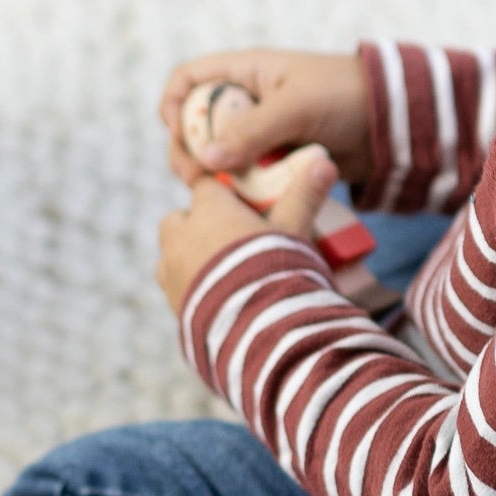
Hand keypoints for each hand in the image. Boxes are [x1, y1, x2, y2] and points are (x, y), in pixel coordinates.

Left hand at [157, 149, 336, 314]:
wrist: (260, 332)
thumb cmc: (277, 269)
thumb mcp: (295, 229)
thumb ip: (304, 196)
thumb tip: (325, 163)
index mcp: (207, 210)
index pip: (206, 185)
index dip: (223, 194)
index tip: (240, 204)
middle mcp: (180, 237)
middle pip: (179, 220)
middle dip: (197, 225)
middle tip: (230, 242)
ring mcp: (171, 273)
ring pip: (171, 255)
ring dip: (189, 258)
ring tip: (224, 274)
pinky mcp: (172, 305)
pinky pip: (175, 289)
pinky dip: (190, 290)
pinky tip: (219, 301)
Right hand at [159, 48, 372, 186]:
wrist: (395, 124)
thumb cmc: (346, 97)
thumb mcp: (295, 108)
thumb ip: (251, 132)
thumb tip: (206, 160)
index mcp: (245, 73)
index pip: (188, 80)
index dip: (175, 106)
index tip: (179, 135)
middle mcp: (246, 102)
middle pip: (194, 126)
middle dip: (189, 152)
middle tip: (196, 180)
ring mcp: (261, 134)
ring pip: (218, 157)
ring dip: (214, 177)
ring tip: (221, 196)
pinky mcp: (276, 162)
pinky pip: (246, 177)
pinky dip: (242, 190)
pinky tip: (244, 203)